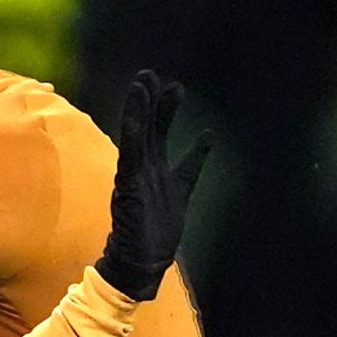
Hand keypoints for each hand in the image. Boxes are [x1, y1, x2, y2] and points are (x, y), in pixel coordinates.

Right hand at [94, 70, 212, 300]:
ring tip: (143, 81)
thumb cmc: (157, 233)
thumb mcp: (182, 191)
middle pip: (148, 128)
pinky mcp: (128, 185)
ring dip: (140, 107)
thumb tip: (207, 138)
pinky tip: (136, 110)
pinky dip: (132, 131)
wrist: (139, 263)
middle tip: (153, 74)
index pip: (158, 133)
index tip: (174, 87)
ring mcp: (134, 176)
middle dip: (152, 101)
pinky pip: (130, 153)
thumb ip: (191, 165)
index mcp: (154, 169)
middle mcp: (143, 168)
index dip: (166, 110)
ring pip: (137, 135)